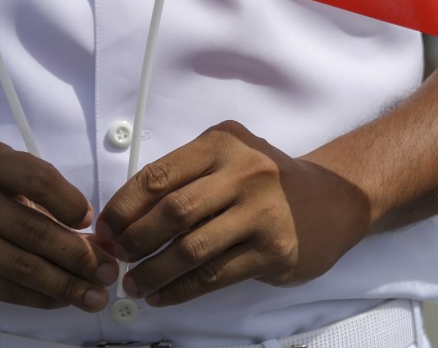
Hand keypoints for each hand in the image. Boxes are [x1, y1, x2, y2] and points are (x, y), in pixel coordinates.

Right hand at [0, 140, 117, 310]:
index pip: (37, 178)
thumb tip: (92, 238)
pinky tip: (61, 298)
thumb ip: (41, 195)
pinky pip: (6, 289)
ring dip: (66, 285)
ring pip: (23, 267)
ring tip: (94, 294)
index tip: (92, 224)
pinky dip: (41, 297)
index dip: (70, 203)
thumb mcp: (0, 176)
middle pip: (34, 231)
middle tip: (108, 271)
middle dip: (79, 256)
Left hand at [95, 121, 367, 306]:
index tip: (105, 228)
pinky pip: (214, 275)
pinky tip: (162, 295)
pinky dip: (181, 290)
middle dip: (135, 240)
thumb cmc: (267, 181)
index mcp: (222, 143)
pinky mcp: (273, 249)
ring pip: (192, 248)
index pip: (159, 175)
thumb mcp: (229, 158)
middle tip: (116, 257)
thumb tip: (124, 216)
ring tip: (134, 284)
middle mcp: (244, 172)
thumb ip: (185, 176)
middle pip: (173, 211)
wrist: (332, 200)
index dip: (124, 206)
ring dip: (154, 271)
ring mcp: (262, 211)